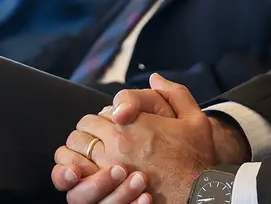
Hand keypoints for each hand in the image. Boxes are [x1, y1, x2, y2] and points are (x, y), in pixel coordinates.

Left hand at [56, 75, 214, 203]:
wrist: (197, 192)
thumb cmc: (196, 158)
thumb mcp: (194, 119)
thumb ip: (175, 93)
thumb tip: (155, 79)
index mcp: (133, 124)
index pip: (98, 115)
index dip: (104, 120)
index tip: (113, 128)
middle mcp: (116, 144)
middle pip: (82, 131)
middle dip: (88, 134)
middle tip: (98, 141)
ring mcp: (108, 169)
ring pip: (73, 154)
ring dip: (78, 153)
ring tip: (88, 159)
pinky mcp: (106, 190)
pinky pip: (76, 179)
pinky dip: (75, 175)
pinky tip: (84, 176)